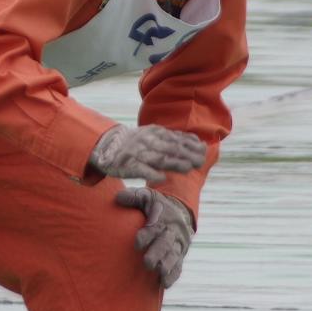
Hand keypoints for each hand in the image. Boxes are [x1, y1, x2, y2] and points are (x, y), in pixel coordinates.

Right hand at [89, 124, 205, 182]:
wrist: (107, 145)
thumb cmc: (137, 143)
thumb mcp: (155, 136)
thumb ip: (174, 139)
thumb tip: (199, 142)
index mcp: (155, 133)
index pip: (176, 138)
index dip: (190, 145)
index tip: (204, 150)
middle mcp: (147, 141)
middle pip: (170, 148)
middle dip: (186, 154)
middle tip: (200, 161)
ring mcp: (137, 153)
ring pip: (158, 158)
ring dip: (173, 163)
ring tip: (188, 168)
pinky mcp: (127, 165)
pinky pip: (139, 169)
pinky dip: (150, 173)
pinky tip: (161, 178)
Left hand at [115, 186, 193, 288]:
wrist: (181, 211)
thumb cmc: (156, 205)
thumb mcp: (147, 196)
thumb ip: (133, 197)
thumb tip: (118, 198)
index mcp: (164, 217)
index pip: (156, 227)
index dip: (147, 234)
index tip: (137, 242)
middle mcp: (173, 232)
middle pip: (166, 243)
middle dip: (157, 253)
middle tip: (147, 262)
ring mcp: (178, 245)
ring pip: (174, 256)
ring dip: (167, 265)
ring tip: (158, 272)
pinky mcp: (180, 255)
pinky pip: (179, 267)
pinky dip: (173, 275)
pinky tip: (164, 284)